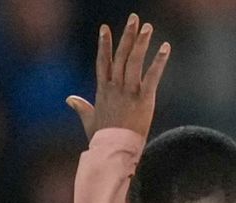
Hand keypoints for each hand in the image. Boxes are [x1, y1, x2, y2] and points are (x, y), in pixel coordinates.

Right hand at [67, 14, 170, 140]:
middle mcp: (115, 87)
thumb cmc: (102, 139)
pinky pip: (152, 76)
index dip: (104, 44)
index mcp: (103, 91)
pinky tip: (165, 47)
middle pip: (121, 56)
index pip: (103, 62)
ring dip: (141, 42)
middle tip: (134, 19)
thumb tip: (70, 99)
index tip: (105, 28)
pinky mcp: (143, 99)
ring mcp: (129, 92)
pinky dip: (159, 61)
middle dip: (127, 36)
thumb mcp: (89, 121)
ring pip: (134, 61)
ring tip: (148, 27)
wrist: (113, 151)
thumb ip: (81, 107)